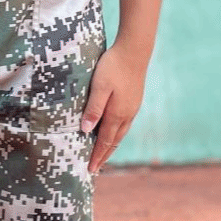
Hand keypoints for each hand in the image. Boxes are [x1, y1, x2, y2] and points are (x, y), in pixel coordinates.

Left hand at [80, 42, 147, 174]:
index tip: (90, 170)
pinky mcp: (134, 101)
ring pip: (120, 133)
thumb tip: (85, 131)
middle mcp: (126, 115)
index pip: (104, 142)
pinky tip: (113, 132)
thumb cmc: (113, 67)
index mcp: (117, 114)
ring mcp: (132, 108)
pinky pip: (124, 124)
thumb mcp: (99, 87)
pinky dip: (116, 134)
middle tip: (95, 168)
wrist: (134, 51)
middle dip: (104, 156)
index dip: (97, 156)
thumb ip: (93, 109)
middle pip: (113, 142)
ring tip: (103, 154)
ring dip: (111, 146)